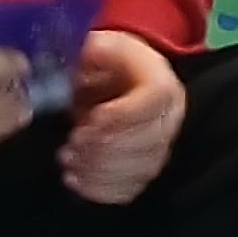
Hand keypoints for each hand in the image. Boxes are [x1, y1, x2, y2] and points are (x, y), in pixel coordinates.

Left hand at [58, 28, 186, 205]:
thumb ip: (85, 55)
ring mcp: (163, 145)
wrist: (117, 80)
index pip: (154, 99)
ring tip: (68, 161)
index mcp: (161, 79)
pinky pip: (133, 187)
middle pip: (149, 140)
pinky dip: (102, 190)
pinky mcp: (148, 167)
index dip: (121, 116)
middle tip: (70, 147)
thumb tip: (66, 67)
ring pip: (141, 168)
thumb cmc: (103, 63)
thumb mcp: (94, 46)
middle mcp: (171, 115)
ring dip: (99, 171)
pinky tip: (77, 181)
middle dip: (104, 149)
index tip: (87, 123)